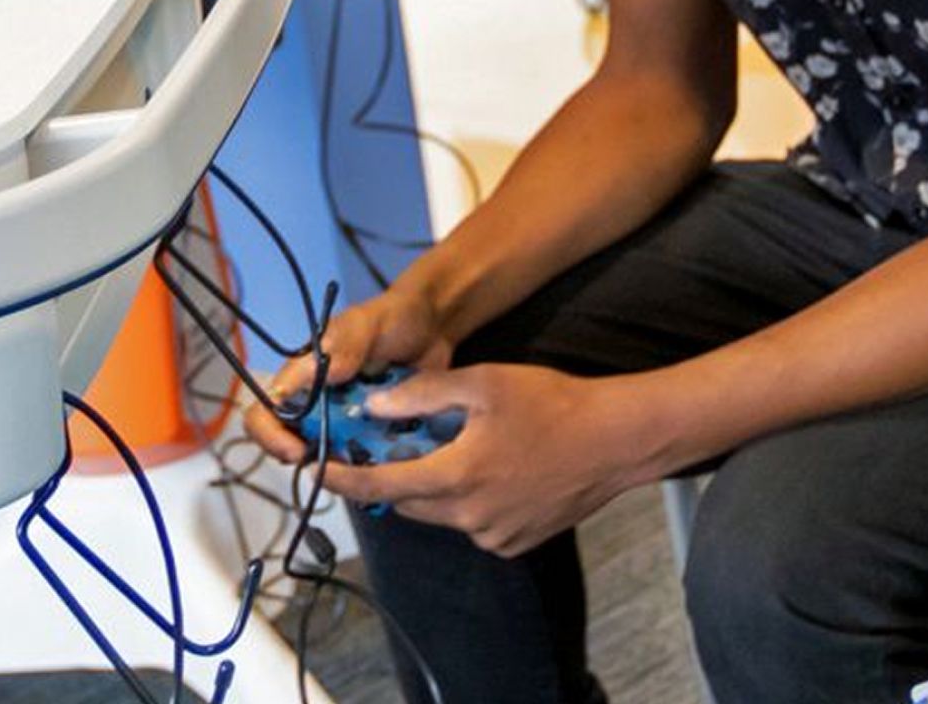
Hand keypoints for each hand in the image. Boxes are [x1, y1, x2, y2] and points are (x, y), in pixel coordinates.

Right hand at [245, 283, 452, 463]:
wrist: (434, 327)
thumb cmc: (393, 317)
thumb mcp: (368, 324)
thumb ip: (344, 344)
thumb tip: (315, 377)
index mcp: (302, 377)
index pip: (265, 412)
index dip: (270, 436)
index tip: (298, 451)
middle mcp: (316, 404)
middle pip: (289, 444)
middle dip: (308, 461)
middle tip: (338, 468)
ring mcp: (343, 422)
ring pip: (326, 459)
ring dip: (340, 470)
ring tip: (365, 471)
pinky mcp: (370, 434)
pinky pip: (360, 462)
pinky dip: (368, 470)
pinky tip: (386, 468)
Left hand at [322, 365, 671, 557]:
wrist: (616, 441)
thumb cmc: (552, 403)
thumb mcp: (483, 382)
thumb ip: (422, 395)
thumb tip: (374, 408)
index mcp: (457, 476)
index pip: (380, 484)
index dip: (341, 476)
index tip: (311, 467)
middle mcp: (470, 516)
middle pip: (407, 501)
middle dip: (392, 474)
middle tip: (389, 444)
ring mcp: (494, 536)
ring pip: (441, 513)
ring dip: (434, 487)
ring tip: (455, 449)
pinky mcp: (514, 544)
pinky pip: (472, 524)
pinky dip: (467, 501)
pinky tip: (492, 470)